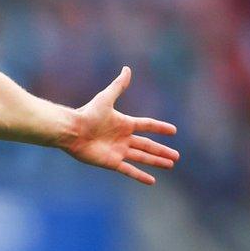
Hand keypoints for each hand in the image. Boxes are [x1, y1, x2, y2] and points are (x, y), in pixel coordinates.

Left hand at [64, 67, 178, 184]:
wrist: (72, 130)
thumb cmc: (87, 114)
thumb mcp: (106, 98)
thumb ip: (118, 86)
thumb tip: (127, 69)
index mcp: (124, 123)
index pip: (147, 126)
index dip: (159, 128)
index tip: (173, 131)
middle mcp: (123, 138)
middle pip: (148, 145)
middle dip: (162, 150)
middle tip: (177, 156)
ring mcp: (118, 151)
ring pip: (142, 157)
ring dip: (156, 161)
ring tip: (170, 165)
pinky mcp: (112, 162)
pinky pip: (130, 170)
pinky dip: (140, 176)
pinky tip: (152, 181)